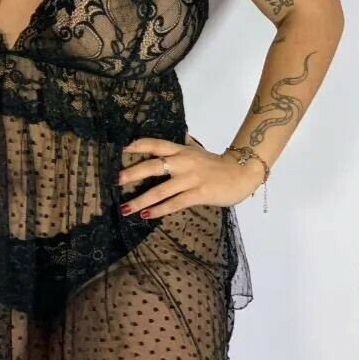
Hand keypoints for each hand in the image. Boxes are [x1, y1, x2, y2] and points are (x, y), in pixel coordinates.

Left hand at [117, 134, 262, 218]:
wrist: (241, 173)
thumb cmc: (215, 165)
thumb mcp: (195, 152)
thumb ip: (180, 150)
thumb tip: (163, 147)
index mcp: (181, 150)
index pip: (156, 144)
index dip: (139, 145)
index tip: (122, 149)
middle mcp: (184, 162)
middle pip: (154, 165)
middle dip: (134, 173)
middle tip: (116, 180)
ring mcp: (191, 178)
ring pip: (161, 189)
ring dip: (141, 199)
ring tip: (125, 208)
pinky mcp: (199, 193)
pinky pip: (175, 203)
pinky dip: (160, 210)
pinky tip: (147, 215)